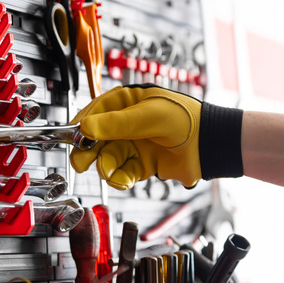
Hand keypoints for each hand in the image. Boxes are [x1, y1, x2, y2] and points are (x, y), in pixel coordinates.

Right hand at [70, 84, 202, 189]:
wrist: (209, 146)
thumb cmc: (186, 120)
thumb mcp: (148, 116)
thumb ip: (116, 123)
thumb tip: (86, 127)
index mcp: (128, 102)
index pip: (96, 112)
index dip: (82, 125)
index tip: (73, 137)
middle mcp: (127, 124)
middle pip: (97, 138)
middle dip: (88, 151)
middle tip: (81, 162)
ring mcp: (134, 144)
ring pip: (108, 158)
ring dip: (106, 167)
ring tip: (110, 172)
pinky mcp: (142, 164)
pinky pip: (122, 172)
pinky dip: (120, 178)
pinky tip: (124, 180)